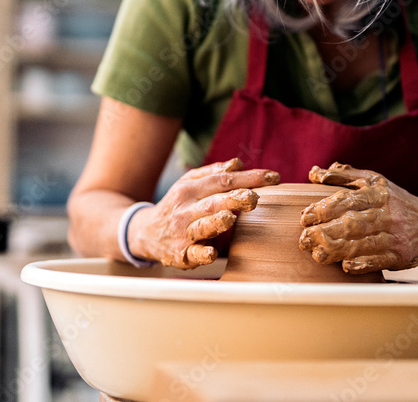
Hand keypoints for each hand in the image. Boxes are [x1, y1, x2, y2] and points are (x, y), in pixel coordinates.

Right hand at [130, 158, 279, 268]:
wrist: (143, 232)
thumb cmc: (175, 205)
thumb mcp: (188, 184)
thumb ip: (213, 173)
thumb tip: (238, 163)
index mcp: (191, 189)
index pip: (223, 180)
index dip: (249, 178)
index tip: (274, 178)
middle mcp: (187, 209)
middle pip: (214, 201)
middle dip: (235, 198)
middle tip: (255, 197)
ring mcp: (183, 232)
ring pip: (202, 226)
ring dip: (217, 222)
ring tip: (230, 217)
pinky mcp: (181, 254)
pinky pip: (192, 254)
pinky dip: (201, 253)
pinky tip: (211, 252)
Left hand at [299, 162, 417, 273]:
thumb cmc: (395, 201)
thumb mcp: (374, 181)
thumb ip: (344, 176)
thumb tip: (314, 173)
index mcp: (379, 193)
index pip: (348, 200)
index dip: (324, 209)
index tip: (305, 217)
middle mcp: (388, 214)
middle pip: (353, 224)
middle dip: (325, 232)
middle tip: (304, 239)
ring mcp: (396, 237)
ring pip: (363, 244)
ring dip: (337, 251)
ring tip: (316, 254)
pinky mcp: (401, 257)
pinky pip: (379, 261)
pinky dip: (361, 264)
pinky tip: (345, 266)